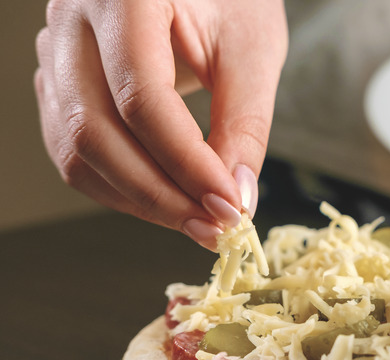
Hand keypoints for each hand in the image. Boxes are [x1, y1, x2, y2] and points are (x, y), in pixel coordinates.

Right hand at [35, 0, 287, 250]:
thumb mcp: (253, 49)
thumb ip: (245, 123)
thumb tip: (234, 198)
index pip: (141, 98)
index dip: (186, 164)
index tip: (228, 206)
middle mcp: (71, 18)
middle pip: (94, 130)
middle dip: (158, 194)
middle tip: (212, 228)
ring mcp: (55, 48)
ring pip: (74, 147)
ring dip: (136, 198)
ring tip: (195, 221)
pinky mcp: (59, 77)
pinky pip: (72, 146)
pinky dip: (118, 183)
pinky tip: (165, 198)